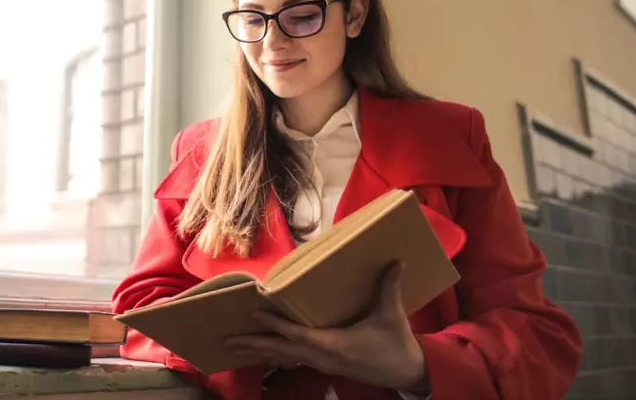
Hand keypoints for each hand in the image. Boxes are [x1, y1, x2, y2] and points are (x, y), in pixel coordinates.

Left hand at [225, 261, 428, 392]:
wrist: (407, 373)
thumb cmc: (396, 345)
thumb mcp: (392, 316)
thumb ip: (389, 288)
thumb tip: (395, 261)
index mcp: (334, 345)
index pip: (298, 334)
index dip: (275, 325)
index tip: (255, 314)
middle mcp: (323, 357)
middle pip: (282, 350)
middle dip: (255, 344)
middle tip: (228, 338)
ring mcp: (323, 363)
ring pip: (285, 358)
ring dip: (260, 351)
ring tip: (235, 345)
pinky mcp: (326, 365)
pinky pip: (294, 360)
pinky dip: (276, 355)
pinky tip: (264, 352)